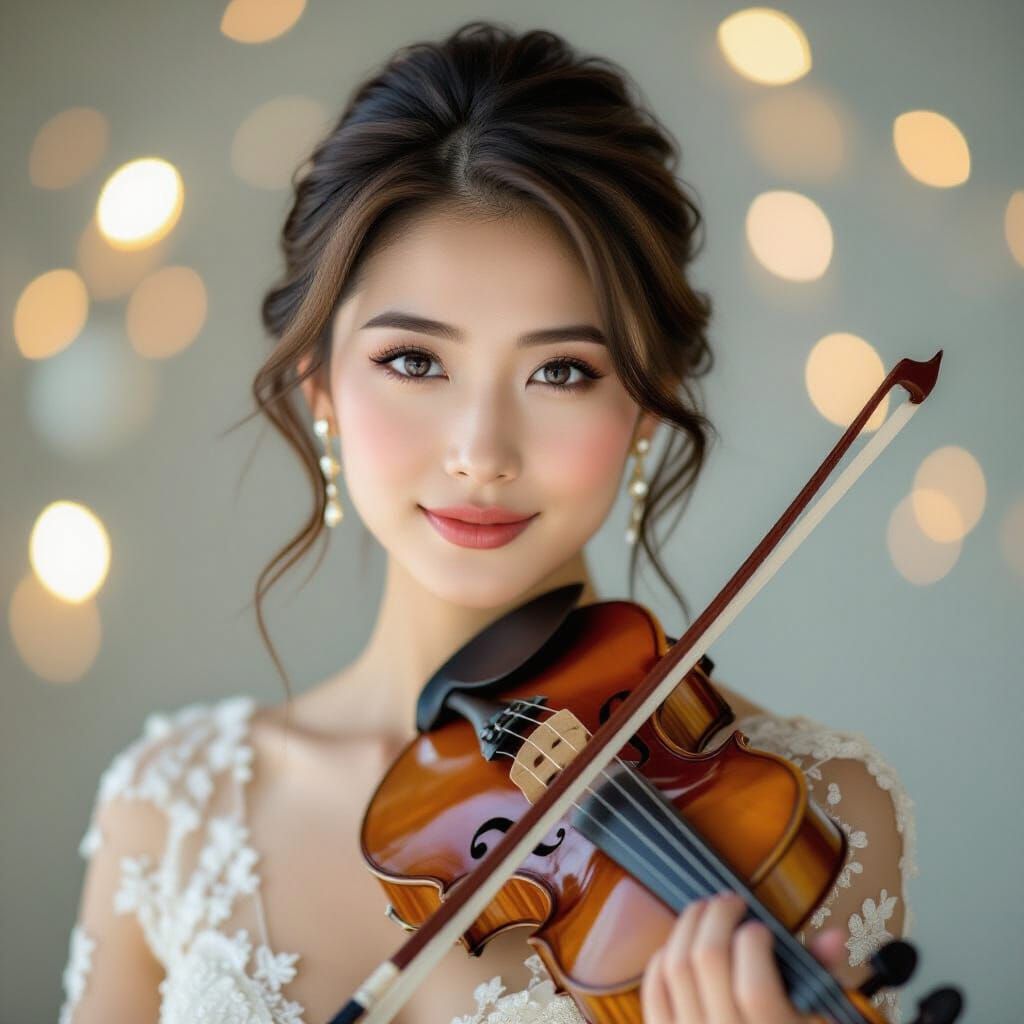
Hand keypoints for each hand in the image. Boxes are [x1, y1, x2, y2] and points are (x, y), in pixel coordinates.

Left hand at [640, 892, 846, 1023]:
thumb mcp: (815, 1022)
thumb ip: (822, 980)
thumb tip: (834, 935)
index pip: (753, 983)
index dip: (754, 941)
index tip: (761, 928)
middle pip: (707, 960)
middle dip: (718, 916)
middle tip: (731, 901)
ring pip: (674, 966)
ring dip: (687, 926)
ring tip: (706, 910)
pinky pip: (654, 991)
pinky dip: (662, 959)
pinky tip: (679, 943)